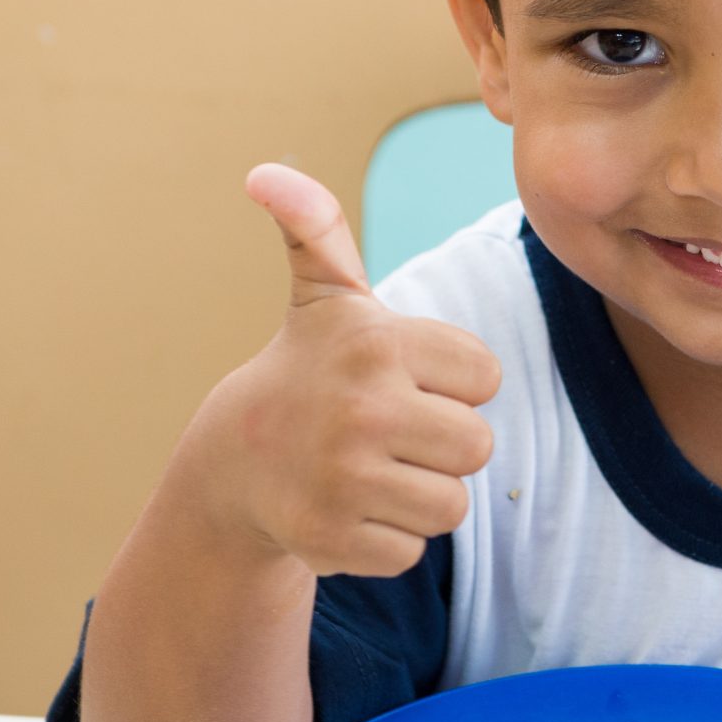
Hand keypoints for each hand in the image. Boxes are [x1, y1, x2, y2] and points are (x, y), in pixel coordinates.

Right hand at [203, 163, 501, 576]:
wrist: (235, 462)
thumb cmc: (307, 371)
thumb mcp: (322, 297)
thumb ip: (319, 227)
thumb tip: (265, 172)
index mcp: (375, 343)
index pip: (487, 378)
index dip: (452, 384)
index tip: (400, 379)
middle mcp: (360, 407)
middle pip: (477, 447)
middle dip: (442, 445)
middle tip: (390, 431)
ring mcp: (344, 478)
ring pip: (451, 506)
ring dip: (419, 494)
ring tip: (370, 469)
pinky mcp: (333, 538)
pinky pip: (412, 549)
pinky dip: (386, 538)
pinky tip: (347, 508)